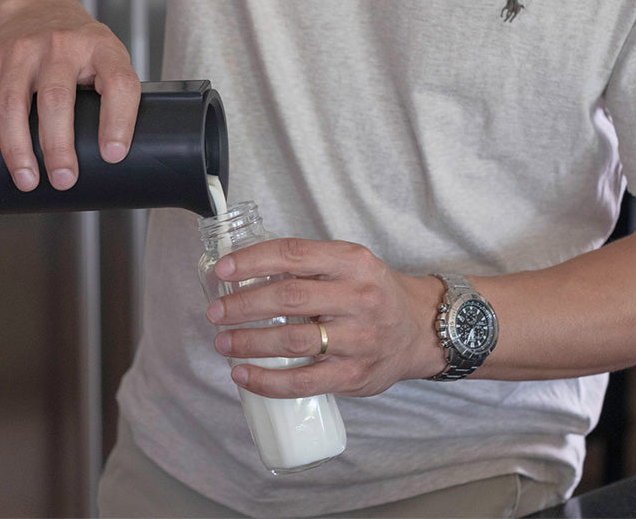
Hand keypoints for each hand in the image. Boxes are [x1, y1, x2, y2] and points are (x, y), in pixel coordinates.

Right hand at [0, 0, 140, 190]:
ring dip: (18, 148)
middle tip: (63, 180)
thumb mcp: (108, 58)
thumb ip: (113, 98)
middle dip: (58, 146)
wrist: (34, 8)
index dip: (118, 120)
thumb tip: (113, 161)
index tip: (112, 155)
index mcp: (101, 47)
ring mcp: (20, 50)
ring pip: (12, 102)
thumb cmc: (79, 49)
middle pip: (56, 98)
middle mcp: (60, 44)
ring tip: (28, 180)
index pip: (117, 82)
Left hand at [205, 237, 445, 397]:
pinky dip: (267, 381)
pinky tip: (243, 375)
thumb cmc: (372, 291)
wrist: (419, 328)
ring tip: (223, 342)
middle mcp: (358, 297)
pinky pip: (303, 382)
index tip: (222, 270)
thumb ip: (307, 264)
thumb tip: (244, 270)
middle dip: (244, 305)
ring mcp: (358, 338)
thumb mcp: (349, 263)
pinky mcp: (355, 374)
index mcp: (352, 260)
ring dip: (250, 342)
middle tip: (216, 311)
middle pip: (289, 297)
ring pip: (293, 341)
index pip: (293, 254)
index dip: (253, 260)